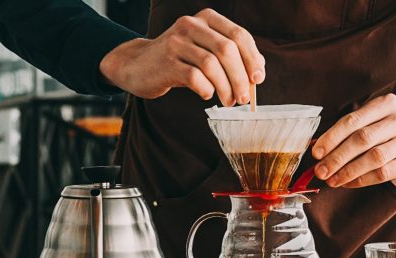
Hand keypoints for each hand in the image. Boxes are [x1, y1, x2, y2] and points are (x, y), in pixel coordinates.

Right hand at [98, 8, 264, 105]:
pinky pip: (195, 78)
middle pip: (227, 50)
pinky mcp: (166, 62)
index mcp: (206, 18)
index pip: (239, 35)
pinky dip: (207, 90)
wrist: (137, 64)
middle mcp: (191, 25)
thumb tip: (258, 71)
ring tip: (229, 102)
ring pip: (212, 65)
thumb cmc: (179, 60)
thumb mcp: (204, 50)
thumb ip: (230, 55)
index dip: (253, 59)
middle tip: (244, 98)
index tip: (258, 79)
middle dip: (241, 77)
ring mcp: (177, 42)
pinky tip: (208, 95)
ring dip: (226, 88)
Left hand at [312, 94, 395, 187]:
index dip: (332, 137)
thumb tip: (318, 147)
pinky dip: (363, 179)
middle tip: (320, 171)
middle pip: (362, 139)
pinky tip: (349, 183)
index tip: (316, 152)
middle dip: (337, 157)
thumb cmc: (395, 128)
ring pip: (374, 157)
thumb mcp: (378, 119)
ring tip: (332, 180)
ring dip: (348, 171)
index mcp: (387, 103)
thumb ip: (351, 129)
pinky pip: (384, 173)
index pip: (354, 120)